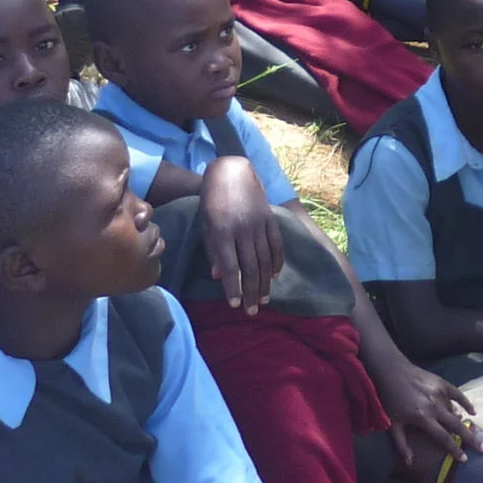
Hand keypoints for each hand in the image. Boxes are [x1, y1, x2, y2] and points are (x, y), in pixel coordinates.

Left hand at [200, 158, 282, 313]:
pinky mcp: (269, 218)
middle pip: (250, 267)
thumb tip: (218, 276)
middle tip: (251, 311)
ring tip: (264, 299)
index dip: (232, 287)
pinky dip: (277, 261)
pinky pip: (276, 244)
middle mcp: (242, 229)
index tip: (234, 305)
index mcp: (222, 231)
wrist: (232, 171)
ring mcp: (258, 223)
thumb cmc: (212, 201)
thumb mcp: (205, 224)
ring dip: (264, 282)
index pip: (230, 266)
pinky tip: (275, 275)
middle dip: (251, 291)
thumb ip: (212, 250)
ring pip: (264, 259)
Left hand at [375, 357, 479, 464]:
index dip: (454, 449)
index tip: (465, 459)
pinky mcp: (442, 383)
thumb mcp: (393, 425)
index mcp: (423, 418)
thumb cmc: (391, 401)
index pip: (443, 437)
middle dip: (471, 439)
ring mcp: (440, 393)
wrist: (392, 372)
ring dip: (460, 422)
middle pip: (457, 426)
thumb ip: (402, 445)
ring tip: (466, 431)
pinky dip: (466, 403)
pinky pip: (458, 394)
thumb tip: (410, 463)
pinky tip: (472, 412)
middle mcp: (435, 406)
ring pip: (454, 411)